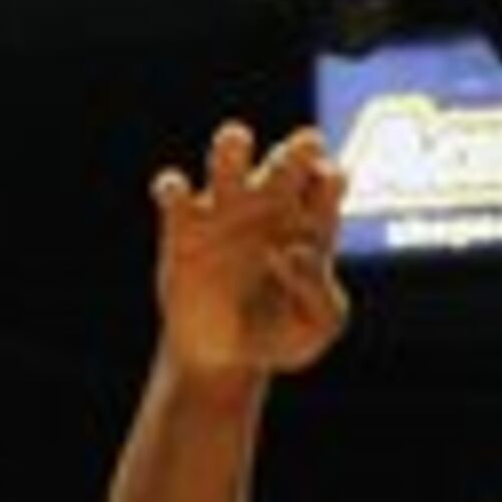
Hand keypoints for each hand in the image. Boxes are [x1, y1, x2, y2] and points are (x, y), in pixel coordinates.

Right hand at [149, 122, 350, 384]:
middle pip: (286, 157)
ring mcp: (225, 210)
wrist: (224, 360)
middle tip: (297, 154)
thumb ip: (320, 295)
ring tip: (238, 141)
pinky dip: (172, 186)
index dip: (329, 177)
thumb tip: (295, 251)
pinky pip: (173, 190)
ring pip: (228, 153)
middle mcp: (269, 206)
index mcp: (308, 223)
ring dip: (233, 141)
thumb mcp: (315, 328)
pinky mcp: (184, 227)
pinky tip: (178, 196)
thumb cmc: (277, 337)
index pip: (327, 179)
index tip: (328, 192)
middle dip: (295, 149)